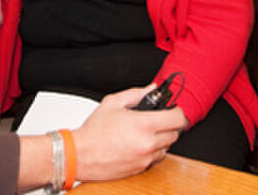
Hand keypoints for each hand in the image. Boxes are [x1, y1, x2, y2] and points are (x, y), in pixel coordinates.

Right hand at [72, 85, 188, 181]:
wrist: (80, 154)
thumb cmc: (94, 130)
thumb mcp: (113, 103)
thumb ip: (136, 94)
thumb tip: (152, 88)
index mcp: (143, 124)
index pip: (177, 118)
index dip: (177, 111)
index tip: (173, 109)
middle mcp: (147, 143)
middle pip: (175, 134)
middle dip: (169, 125)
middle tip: (158, 119)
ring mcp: (145, 158)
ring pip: (167, 147)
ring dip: (162, 139)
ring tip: (146, 132)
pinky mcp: (140, 169)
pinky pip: (155, 158)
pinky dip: (152, 151)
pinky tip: (139, 143)